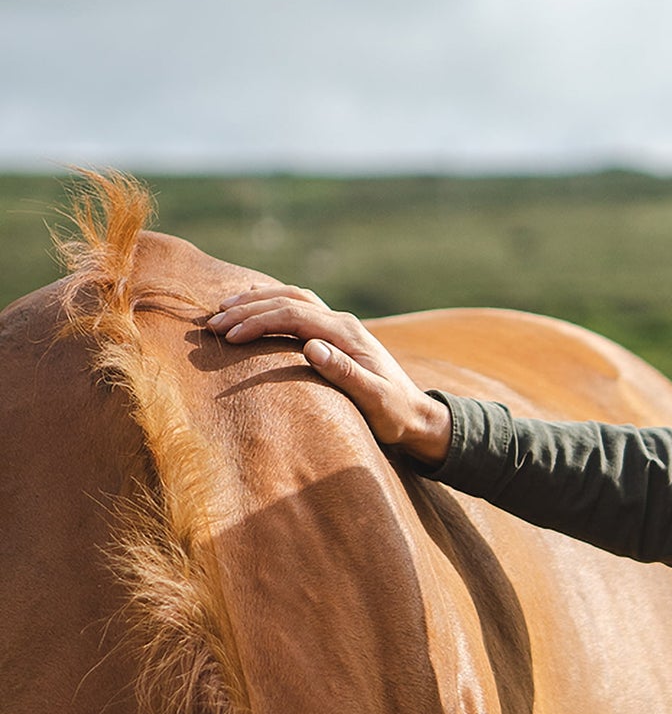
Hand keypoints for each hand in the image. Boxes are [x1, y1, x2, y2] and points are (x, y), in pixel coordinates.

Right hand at [207, 282, 452, 465]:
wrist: (417, 415)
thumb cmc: (395, 414)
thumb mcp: (374, 399)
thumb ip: (345, 373)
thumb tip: (312, 347)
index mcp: (347, 333)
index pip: (293, 314)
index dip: (258, 321)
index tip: (228, 336)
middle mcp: (343, 322)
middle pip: (288, 300)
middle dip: (248, 309)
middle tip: (213, 323)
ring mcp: (340, 326)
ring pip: (293, 298)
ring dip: (258, 301)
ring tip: (223, 310)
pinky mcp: (337, 336)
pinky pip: (300, 308)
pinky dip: (273, 303)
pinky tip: (255, 307)